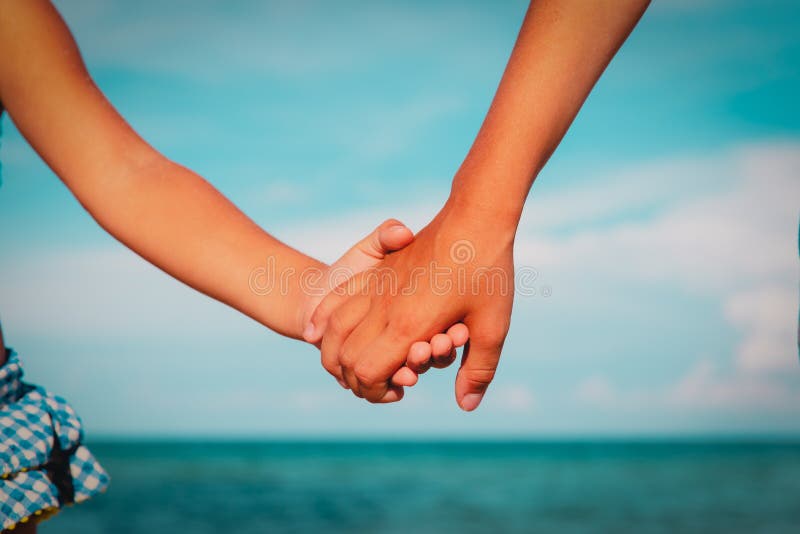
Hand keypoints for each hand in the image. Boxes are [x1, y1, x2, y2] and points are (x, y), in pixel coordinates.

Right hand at [306, 204, 514, 409]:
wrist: (475, 215)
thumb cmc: (489, 271)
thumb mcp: (493, 327)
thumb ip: (478, 371)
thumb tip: (466, 407)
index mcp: (408, 326)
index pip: (367, 373)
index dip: (373, 390)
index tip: (395, 391)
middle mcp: (383, 308)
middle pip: (343, 355)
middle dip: (353, 378)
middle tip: (376, 383)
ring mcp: (375, 286)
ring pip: (333, 327)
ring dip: (334, 352)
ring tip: (347, 364)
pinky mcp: (375, 271)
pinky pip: (336, 298)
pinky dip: (324, 320)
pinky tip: (319, 329)